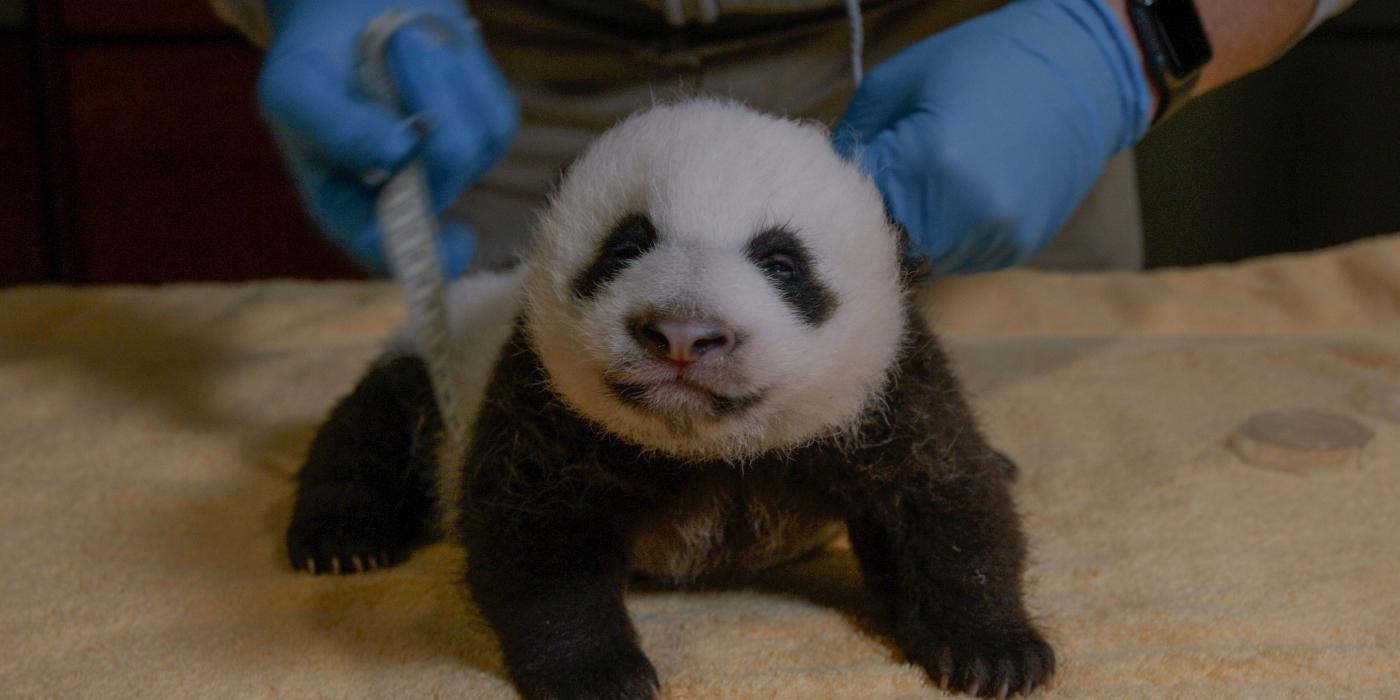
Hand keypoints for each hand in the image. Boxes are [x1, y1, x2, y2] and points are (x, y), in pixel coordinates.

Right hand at [259, 0, 517, 275]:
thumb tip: (397, 153)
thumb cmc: (315, 64)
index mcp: (347, 208)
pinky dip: (466, 74)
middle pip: (445, 174)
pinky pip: (496, 116)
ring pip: (474, 141)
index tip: (451, 235)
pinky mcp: (485, 140)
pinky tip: (434, 56)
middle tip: (394, 48)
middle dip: (425, 98)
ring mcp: (450, 173)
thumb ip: (333, 126)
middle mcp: (405, 201)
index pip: (388, 250)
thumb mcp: (296, 89)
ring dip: (439, 78)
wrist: (354, 19)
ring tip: (403, 44)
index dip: (423, 253)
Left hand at [835, 0, 1152, 273]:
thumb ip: (855, 138)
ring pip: (925, 259)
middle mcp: (967, 213)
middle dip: (879, 220)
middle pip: (890, 246)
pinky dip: (952, 235)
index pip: (858, 209)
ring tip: (932, 184)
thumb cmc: (982, 62)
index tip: (848, 180)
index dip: (847, 196)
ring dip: (916, 233)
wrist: (1083, 69)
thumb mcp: (899, 82)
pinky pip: (963, 257)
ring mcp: (998, 236)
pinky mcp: (1020, 247)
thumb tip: (830, 183)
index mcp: (931, 164)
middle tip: (886, 187)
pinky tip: (965, 194)